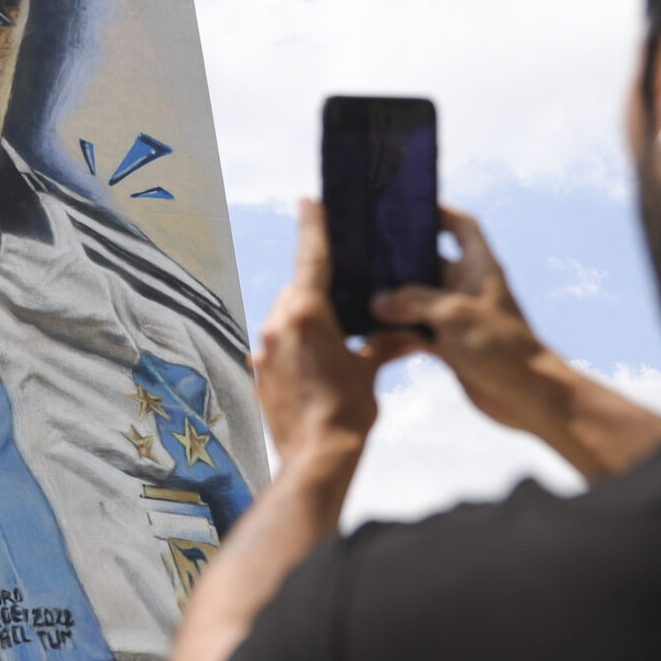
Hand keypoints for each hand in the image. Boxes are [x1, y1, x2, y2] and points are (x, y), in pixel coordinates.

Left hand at [254, 200, 419, 478]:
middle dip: (318, 290)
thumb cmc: (347, 413)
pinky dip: (295, 345)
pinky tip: (315, 365)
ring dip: (306, 321)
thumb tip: (402, 334)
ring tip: (333, 339)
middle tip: (341, 295)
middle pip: (298, 290)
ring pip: (286, 318)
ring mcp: (263, 349)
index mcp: (307, 314)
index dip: (313, 226)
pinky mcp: (258, 373)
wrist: (316, 458)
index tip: (308, 201)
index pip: (311, 258)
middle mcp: (278, 325)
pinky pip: (278, 345)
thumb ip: (380, 343)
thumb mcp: (369, 370)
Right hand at [371, 205, 660, 480]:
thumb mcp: (454, 314)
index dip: (439, 212)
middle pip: (430, 261)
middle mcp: (468, 287)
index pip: (462, 226)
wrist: (527, 396)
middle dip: (401, 256)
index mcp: (480, 267)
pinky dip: (397, 328)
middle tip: (364, 248)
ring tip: (357, 286)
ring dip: (394, 296)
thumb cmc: (502, 346)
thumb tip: (377, 301)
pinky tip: (369, 327)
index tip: (407, 206)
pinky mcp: (449, 345)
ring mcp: (457, 316)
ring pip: (418, 297)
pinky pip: (416, 329)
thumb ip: (413, 301)